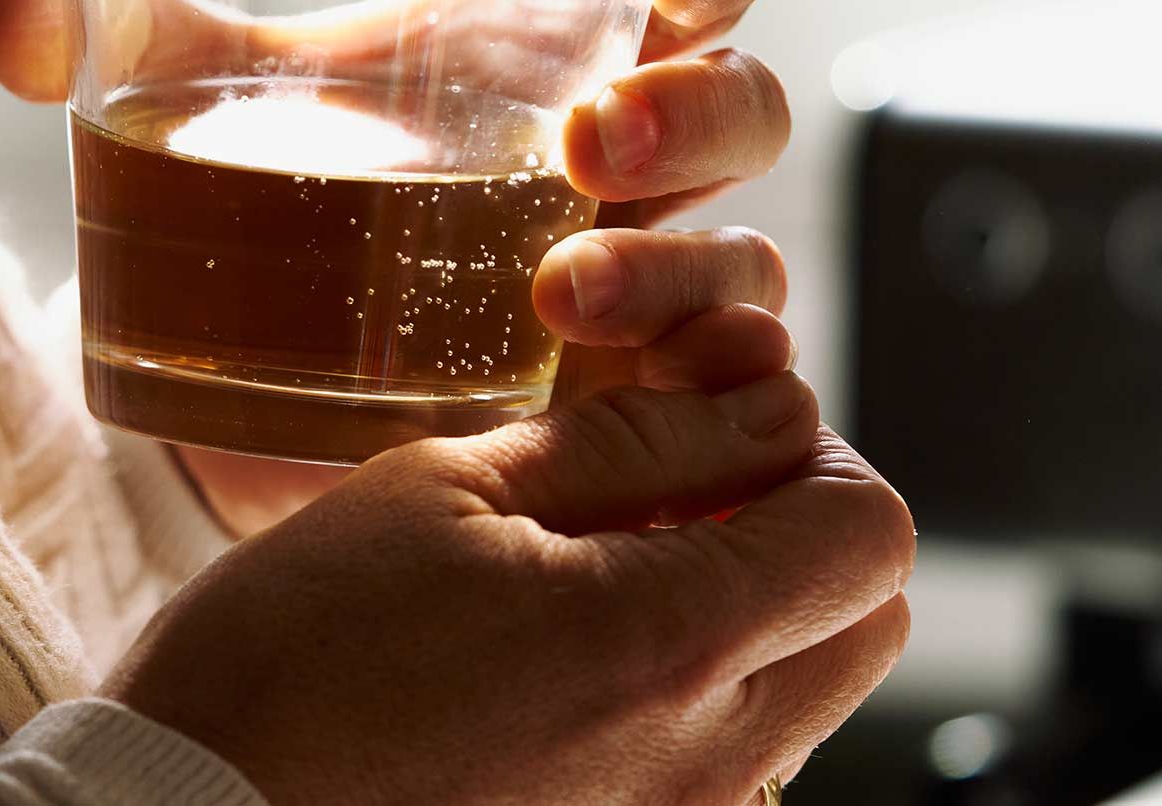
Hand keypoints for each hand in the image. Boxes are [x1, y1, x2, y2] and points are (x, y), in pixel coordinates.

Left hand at [0, 0, 789, 532]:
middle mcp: (624, 170)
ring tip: (556, 298)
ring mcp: (641, 295)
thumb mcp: (186, 109)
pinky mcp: (623, 420)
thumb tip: (11, 20)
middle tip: (584, 144)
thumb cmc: (258, 195)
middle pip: (739, 109)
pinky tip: (659, 415)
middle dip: (691, 113)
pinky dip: (721, 403)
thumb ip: (101, 41)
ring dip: (677, 270)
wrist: (239, 382)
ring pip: (739, 262)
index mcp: (552, 53)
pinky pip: (730, 405)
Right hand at [103, 330, 915, 804]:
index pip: (870, 532)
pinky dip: (693, 688)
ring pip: (803, 693)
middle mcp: (708, 761)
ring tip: (601, 566)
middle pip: (864, 621)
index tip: (707, 422)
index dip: (808, 447)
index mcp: (670, 642)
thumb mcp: (445, 487)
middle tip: (669, 486)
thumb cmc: (291, 651)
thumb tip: (762, 399)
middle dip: (799, 527)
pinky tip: (570, 654)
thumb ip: (629, 443)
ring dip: (747, 607)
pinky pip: (730, 763)